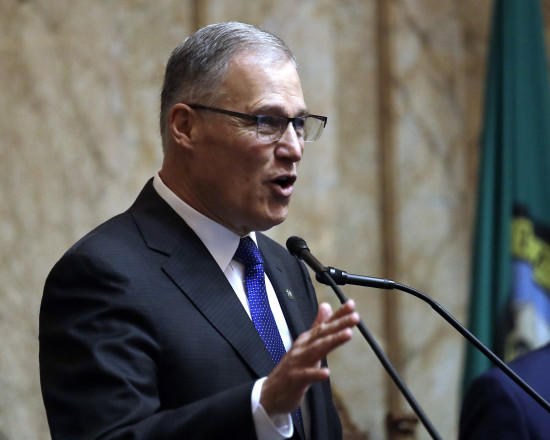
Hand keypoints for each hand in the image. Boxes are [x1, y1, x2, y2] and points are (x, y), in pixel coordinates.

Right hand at [260, 299, 359, 415]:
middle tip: (355, 317)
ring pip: (316, 349)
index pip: (325, 324)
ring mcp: (298, 362)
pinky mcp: (295, 378)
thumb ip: (317, 325)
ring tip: (347, 334)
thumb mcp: (305, 344)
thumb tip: (326, 306)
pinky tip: (326, 373)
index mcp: (306, 340)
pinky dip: (316, 374)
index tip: (351, 304)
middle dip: (339, 324)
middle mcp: (302, 347)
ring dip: (332, 341)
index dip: (339, 314)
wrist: (271, 391)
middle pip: (323, 334)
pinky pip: (306, 376)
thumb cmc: (292, 368)